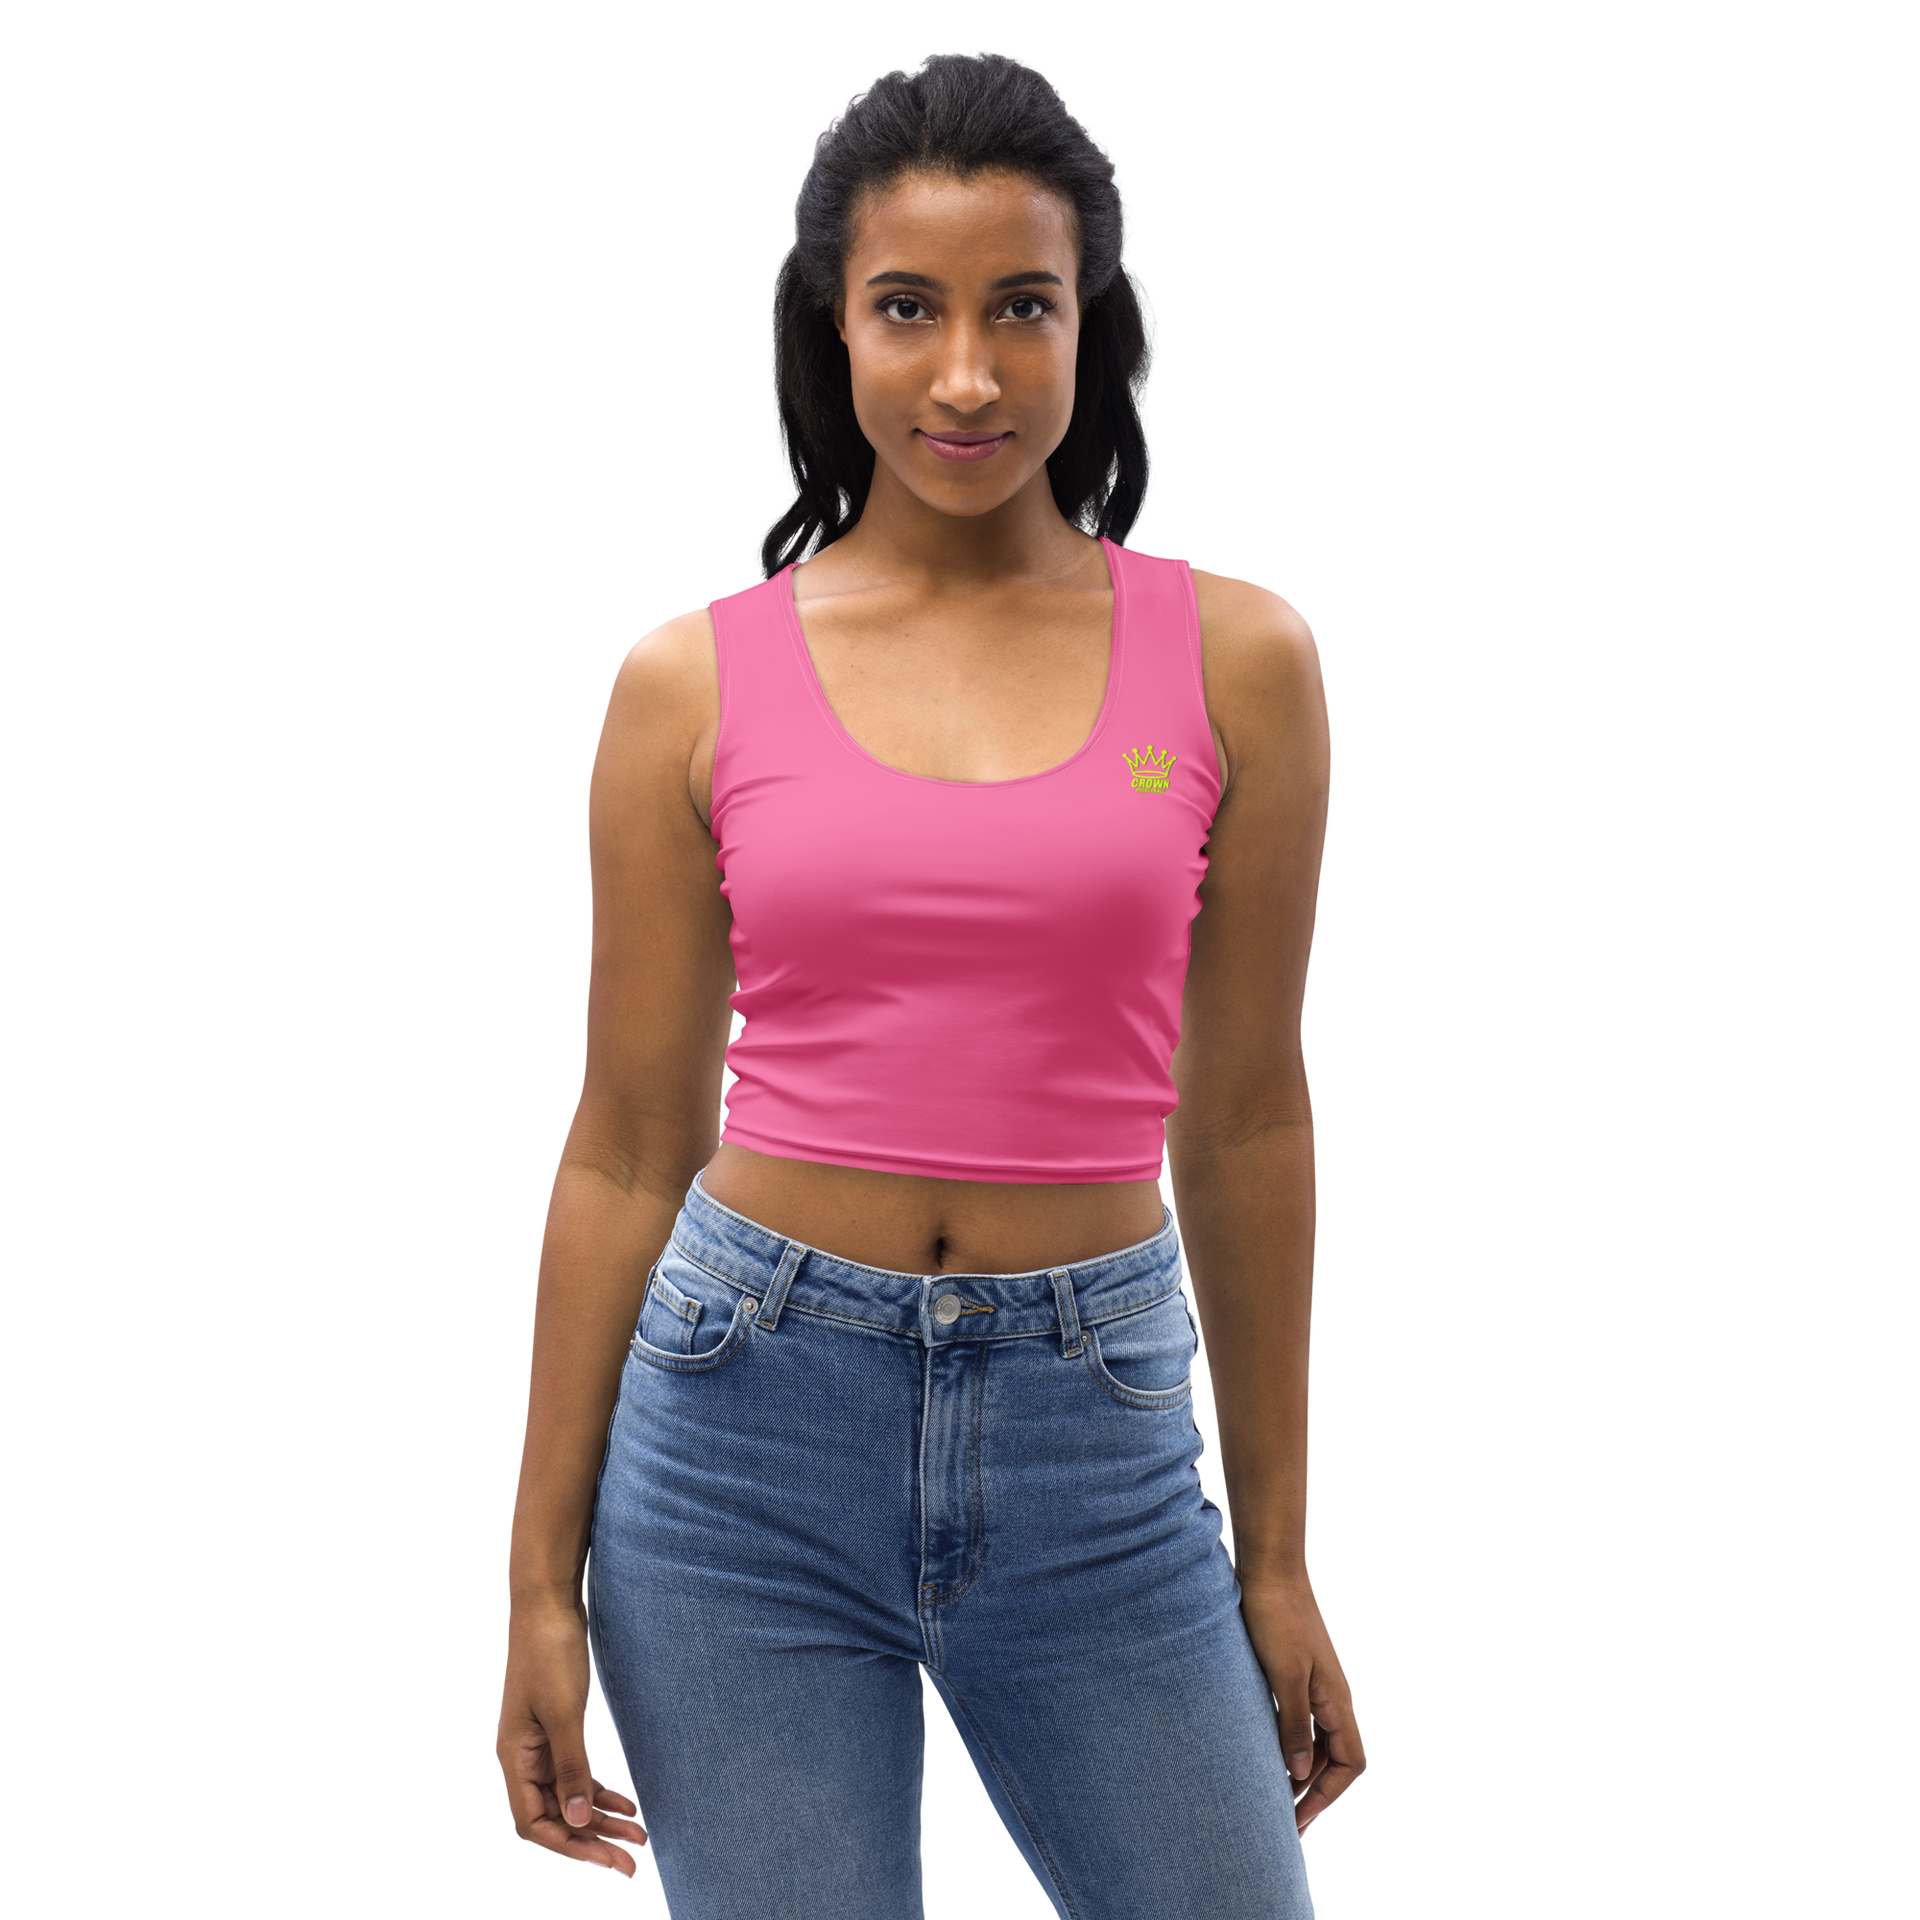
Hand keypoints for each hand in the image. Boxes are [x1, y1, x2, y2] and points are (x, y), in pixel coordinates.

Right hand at [495, 1597, 647, 1880]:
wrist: (548, 1601)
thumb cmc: (549, 1651)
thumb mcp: (563, 1711)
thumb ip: (570, 1766)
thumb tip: (579, 1818)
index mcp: (512, 1759)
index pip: (534, 1825)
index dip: (569, 1847)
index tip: (607, 1861)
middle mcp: (520, 1759)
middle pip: (554, 1817)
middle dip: (592, 1842)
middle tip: (632, 1865)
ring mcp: (538, 1745)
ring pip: (569, 1798)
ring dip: (602, 1819)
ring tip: (640, 1838)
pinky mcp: (556, 1729)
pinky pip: (577, 1774)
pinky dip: (602, 1791)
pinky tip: (629, 1804)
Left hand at [1236, 1574, 1368, 1841]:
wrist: (1270, 1565)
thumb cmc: (1277, 1614)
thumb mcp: (1283, 1673)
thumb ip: (1293, 1723)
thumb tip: (1298, 1773)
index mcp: (1338, 1699)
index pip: (1352, 1763)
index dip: (1328, 1796)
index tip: (1298, 1819)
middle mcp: (1333, 1695)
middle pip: (1336, 1758)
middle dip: (1314, 1792)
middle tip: (1282, 1821)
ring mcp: (1315, 1683)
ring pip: (1318, 1741)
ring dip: (1300, 1770)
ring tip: (1271, 1796)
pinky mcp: (1295, 1671)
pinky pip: (1301, 1720)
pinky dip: (1288, 1743)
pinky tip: (1264, 1752)